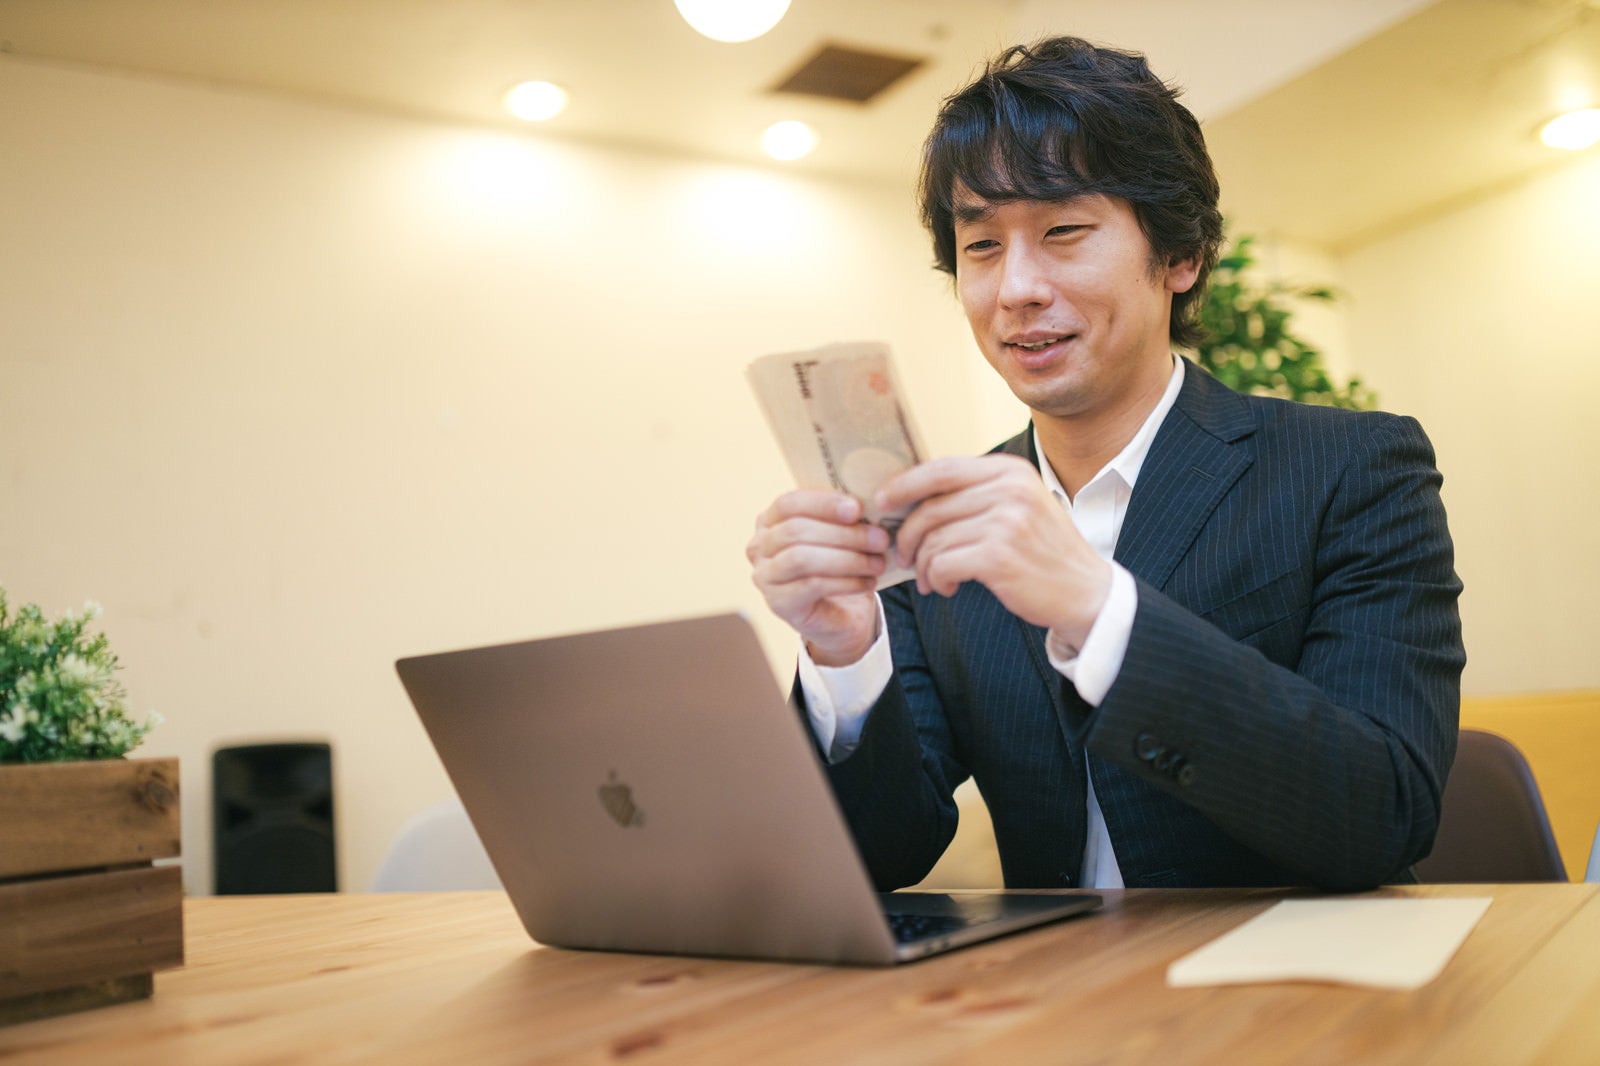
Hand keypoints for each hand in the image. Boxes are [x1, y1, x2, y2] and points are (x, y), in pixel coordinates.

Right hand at [747, 490, 888, 665]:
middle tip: (880, 539)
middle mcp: (759, 547)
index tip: (857, 508)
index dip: (822, 503)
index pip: (788, 503)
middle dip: (844, 533)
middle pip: (796, 531)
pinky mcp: (778, 603)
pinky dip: (846, 582)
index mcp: (770, 521)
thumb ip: (842, 518)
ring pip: (803, 559)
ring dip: (848, 559)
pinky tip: (868, 582)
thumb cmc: (838, 566)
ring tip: (878, 563)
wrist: (838, 616)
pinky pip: (812, 586)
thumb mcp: (838, 535)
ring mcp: (764, 577)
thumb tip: (867, 504)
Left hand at [878, 455, 1111, 649]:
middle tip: (904, 557)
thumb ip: (975, 495)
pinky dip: (937, 579)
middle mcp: (1008, 489)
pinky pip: (942, 563)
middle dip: (908, 536)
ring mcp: (1005, 521)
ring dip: (923, 564)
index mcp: (1009, 471)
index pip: (940, 469)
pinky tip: (947, 588)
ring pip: (933, 538)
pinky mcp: (998, 555)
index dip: (904, 484)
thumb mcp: (1017, 506)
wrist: (1085, 591)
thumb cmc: (1042, 552)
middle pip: (930, 507)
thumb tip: (910, 495)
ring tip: (930, 579)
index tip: (883, 502)